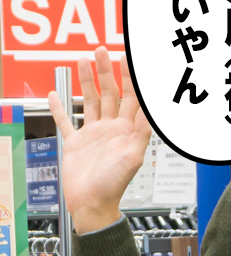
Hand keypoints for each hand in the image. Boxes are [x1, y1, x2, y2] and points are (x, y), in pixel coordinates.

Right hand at [48, 47, 150, 233]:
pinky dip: (60, 108)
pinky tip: (55, 95)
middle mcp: (111, 128)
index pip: (132, 97)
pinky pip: (66, 121)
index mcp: (127, 130)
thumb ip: (142, 134)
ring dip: (87, 81)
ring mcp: (93, 134)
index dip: (132, 79)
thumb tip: (151, 113)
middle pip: (111, 92)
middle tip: (103, 50)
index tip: (130, 59)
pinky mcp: (75, 143)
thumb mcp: (133, 158)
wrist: (93, 205)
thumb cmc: (115, 186)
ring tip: (83, 60)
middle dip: (108, 71)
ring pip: (90, 101)